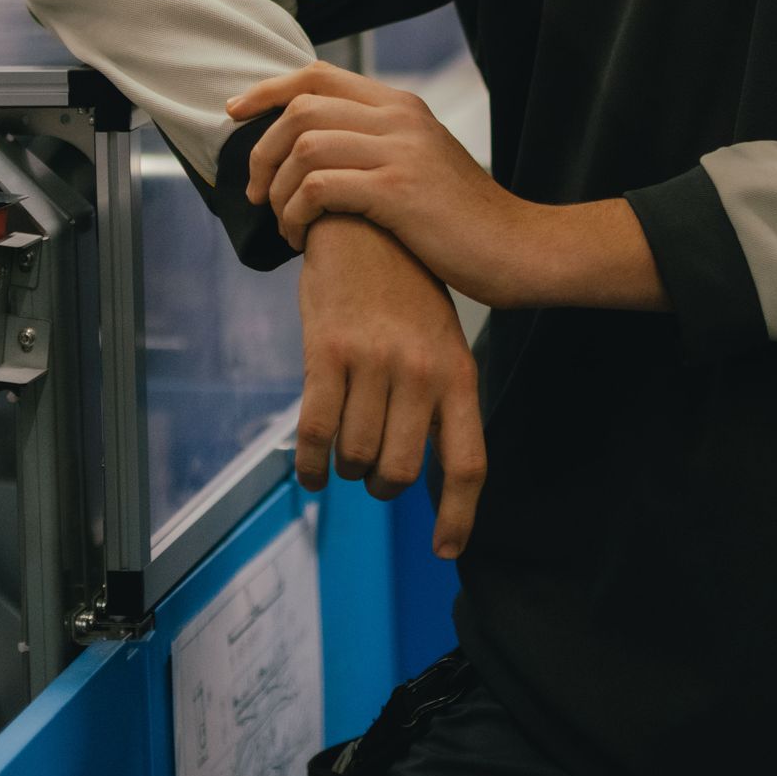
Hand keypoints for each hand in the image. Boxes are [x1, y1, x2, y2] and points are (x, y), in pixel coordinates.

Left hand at [231, 64, 661, 311]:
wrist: (520, 249)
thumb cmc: (464, 222)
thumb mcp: (421, 165)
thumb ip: (376, 147)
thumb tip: (314, 152)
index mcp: (401, 106)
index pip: (316, 75)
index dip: (266, 89)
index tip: (232, 112)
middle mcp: (399, 117)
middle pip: (300, 109)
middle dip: (261, 152)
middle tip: (256, 195)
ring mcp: (400, 151)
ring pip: (303, 148)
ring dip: (278, 191)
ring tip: (284, 225)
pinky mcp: (398, 191)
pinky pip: (319, 187)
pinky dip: (296, 214)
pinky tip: (303, 239)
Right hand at [295, 216, 484, 558]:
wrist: (364, 225)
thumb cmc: (404, 293)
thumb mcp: (440, 341)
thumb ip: (439, 400)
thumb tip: (429, 470)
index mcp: (458, 372)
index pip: (467, 464)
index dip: (458, 517)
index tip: (444, 550)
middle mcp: (421, 372)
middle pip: (401, 471)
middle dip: (381, 485)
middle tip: (371, 474)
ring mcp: (374, 362)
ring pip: (356, 454)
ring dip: (345, 468)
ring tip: (341, 455)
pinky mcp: (327, 352)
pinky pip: (316, 432)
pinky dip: (310, 465)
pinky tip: (309, 471)